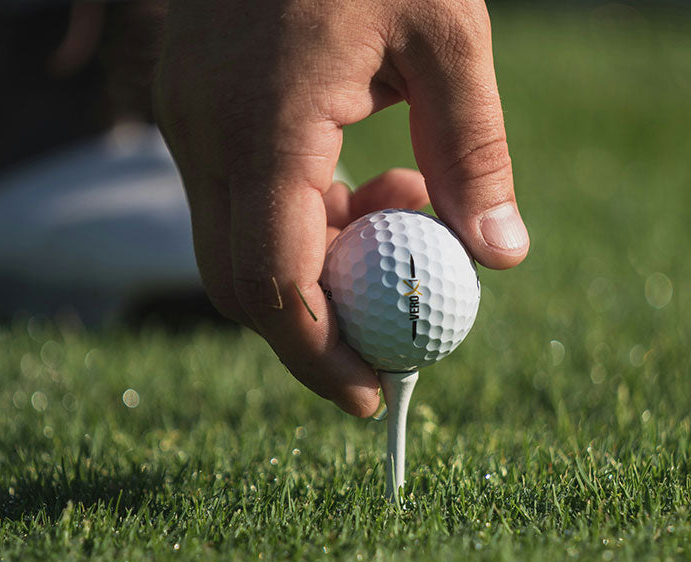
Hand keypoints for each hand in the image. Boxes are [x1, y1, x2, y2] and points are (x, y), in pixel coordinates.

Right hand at [154, 0, 528, 416]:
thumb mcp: (447, 32)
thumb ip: (474, 150)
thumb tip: (501, 256)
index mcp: (265, 123)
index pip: (273, 284)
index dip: (320, 357)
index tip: (376, 395)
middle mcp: (207, 135)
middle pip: (241, 286)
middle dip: (313, 335)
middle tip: (388, 347)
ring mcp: (189, 125)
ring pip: (237, 249)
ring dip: (316, 267)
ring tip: (399, 212)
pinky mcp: (195, 115)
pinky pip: (238, 204)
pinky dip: (297, 223)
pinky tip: (359, 178)